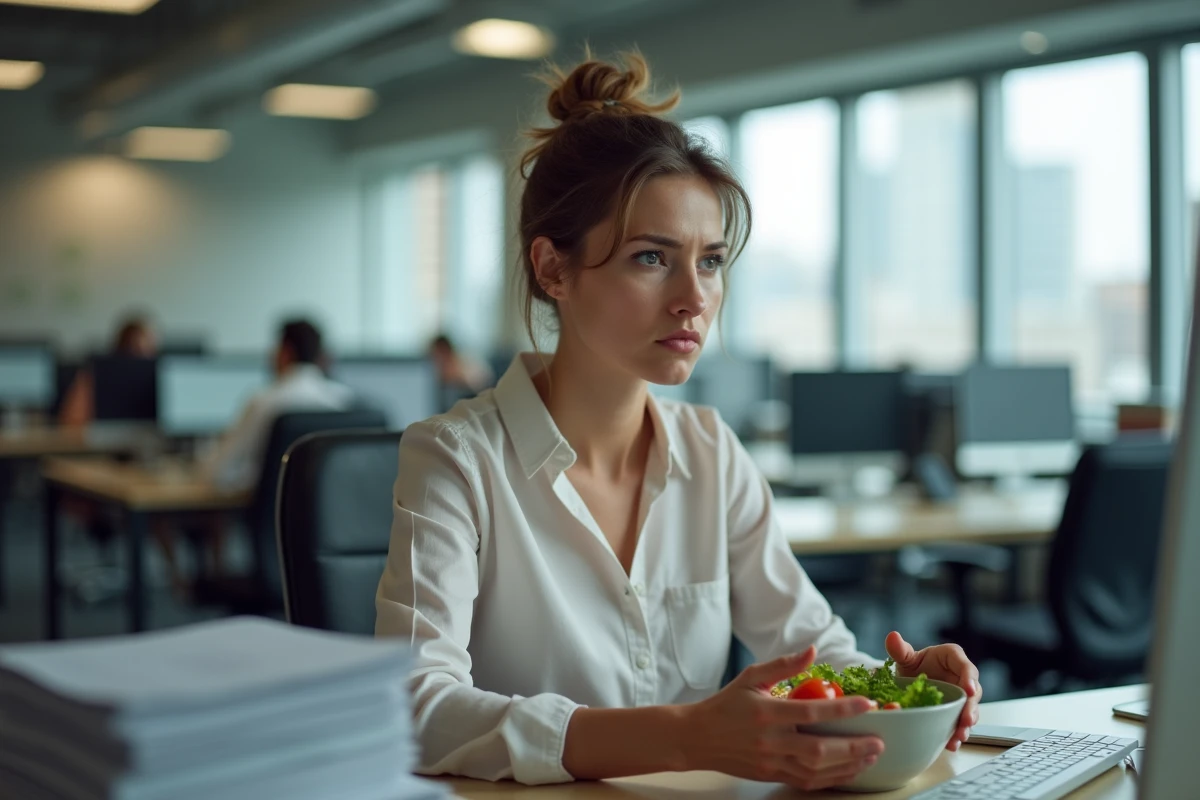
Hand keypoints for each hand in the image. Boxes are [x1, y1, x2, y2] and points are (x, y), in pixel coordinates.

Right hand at [680, 646, 884, 790]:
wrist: (697, 738)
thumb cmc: (726, 704)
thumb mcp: (750, 677)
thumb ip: (783, 665)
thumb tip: (812, 651)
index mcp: (766, 712)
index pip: (811, 711)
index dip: (842, 709)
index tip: (868, 704)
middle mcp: (770, 740)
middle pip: (819, 748)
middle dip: (854, 746)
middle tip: (879, 741)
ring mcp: (771, 762)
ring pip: (816, 770)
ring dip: (848, 765)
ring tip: (870, 756)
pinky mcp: (771, 775)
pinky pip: (806, 782)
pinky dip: (831, 779)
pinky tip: (847, 771)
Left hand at [885, 631, 980, 750]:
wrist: (910, 682)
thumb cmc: (914, 665)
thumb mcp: (906, 657)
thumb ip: (900, 649)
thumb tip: (892, 636)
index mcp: (953, 658)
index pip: (965, 666)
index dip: (969, 678)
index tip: (968, 690)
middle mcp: (962, 678)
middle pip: (973, 693)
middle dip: (971, 708)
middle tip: (966, 721)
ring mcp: (961, 697)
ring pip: (969, 711)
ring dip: (965, 725)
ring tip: (959, 737)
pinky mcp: (956, 712)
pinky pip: (959, 723)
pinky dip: (955, 734)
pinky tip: (951, 744)